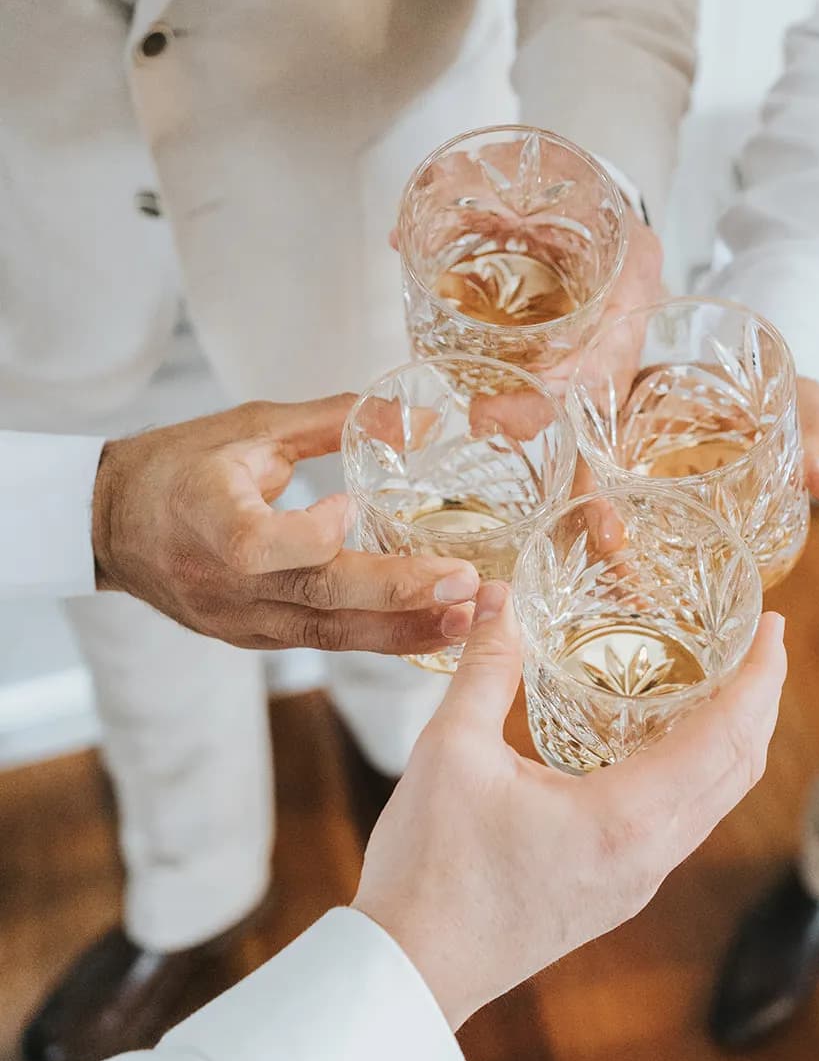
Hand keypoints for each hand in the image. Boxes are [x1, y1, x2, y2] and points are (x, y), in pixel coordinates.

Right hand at [92, 396, 479, 651]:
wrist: (108, 526)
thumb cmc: (178, 465)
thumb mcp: (248, 427)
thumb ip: (332, 420)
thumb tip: (420, 417)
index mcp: (208, 519)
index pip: (260, 546)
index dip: (312, 533)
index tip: (351, 505)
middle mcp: (223, 582)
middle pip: (316, 597)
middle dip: (397, 594)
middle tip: (466, 586)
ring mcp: (238, 619)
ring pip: (328, 635)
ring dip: (404, 630)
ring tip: (468, 619)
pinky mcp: (252, 638)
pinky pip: (323, 643)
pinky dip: (380, 638)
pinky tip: (431, 632)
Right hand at [355, 584, 786, 1028]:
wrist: (408, 971)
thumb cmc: (428, 869)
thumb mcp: (450, 751)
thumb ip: (485, 669)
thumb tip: (497, 596)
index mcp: (625, 817)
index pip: (726, 736)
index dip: (760, 677)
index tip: (773, 627)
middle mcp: (649, 854)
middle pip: (739, 769)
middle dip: (762, 701)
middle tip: (763, 643)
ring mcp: (637, 882)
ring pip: (716, 801)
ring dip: (735, 740)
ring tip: (727, 685)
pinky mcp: (616, 894)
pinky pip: (684, 823)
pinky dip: (700, 772)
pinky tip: (669, 745)